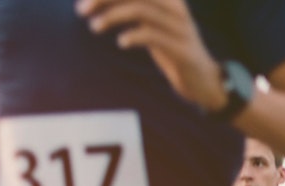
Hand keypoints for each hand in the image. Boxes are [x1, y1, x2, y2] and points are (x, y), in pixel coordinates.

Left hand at [76, 0, 227, 113]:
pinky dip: (131, 36)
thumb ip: (132, 7)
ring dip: (111, 17)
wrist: (203, 80)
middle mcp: (175, 7)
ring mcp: (180, 27)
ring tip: (94, 26)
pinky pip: (151, 35)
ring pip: (140, 9)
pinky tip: (120, 42)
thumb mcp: (152, 22)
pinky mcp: (181, 49)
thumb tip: (96, 1)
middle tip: (81, 10)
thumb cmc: (171, 49)